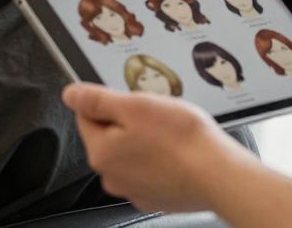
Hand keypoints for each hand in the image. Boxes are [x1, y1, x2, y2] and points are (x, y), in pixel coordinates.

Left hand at [62, 83, 250, 212]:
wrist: (221, 176)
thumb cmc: (182, 141)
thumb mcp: (134, 106)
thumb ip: (96, 99)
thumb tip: (71, 95)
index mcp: (100, 153)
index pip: (87, 116)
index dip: (110, 102)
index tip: (132, 101)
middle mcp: (112, 177)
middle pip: (110, 135)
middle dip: (130, 121)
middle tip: (156, 116)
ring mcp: (135, 190)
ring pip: (132, 152)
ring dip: (147, 140)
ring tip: (172, 134)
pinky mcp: (158, 196)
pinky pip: (152, 169)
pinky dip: (162, 159)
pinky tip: (179, 152)